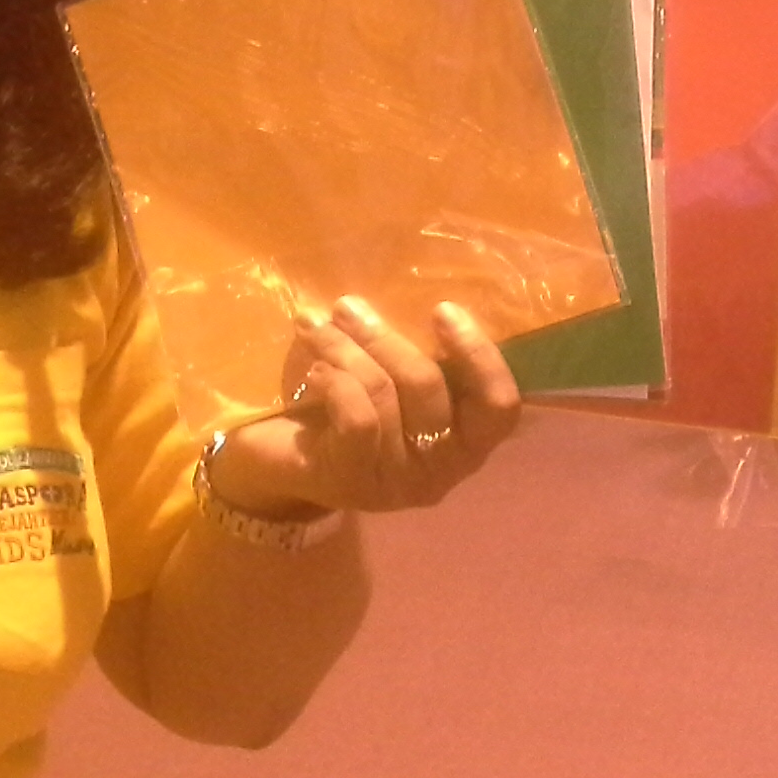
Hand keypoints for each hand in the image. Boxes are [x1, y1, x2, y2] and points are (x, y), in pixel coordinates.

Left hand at [209, 297, 521, 516]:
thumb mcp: (393, 383)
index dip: (480, 355)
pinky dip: (334, 381)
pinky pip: (357, 418)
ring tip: (316, 324)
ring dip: (345, 348)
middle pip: (428, 385)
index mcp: (465, 444)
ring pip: (384, 393)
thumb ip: (416, 355)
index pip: (499, 406)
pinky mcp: (353, 482)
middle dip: (384, 336)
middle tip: (348, 306)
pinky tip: (313, 370)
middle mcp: (442, 471)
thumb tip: (414, 293)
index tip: (442, 309)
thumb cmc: (345, 413)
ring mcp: (398, 483)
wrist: (278, 467)